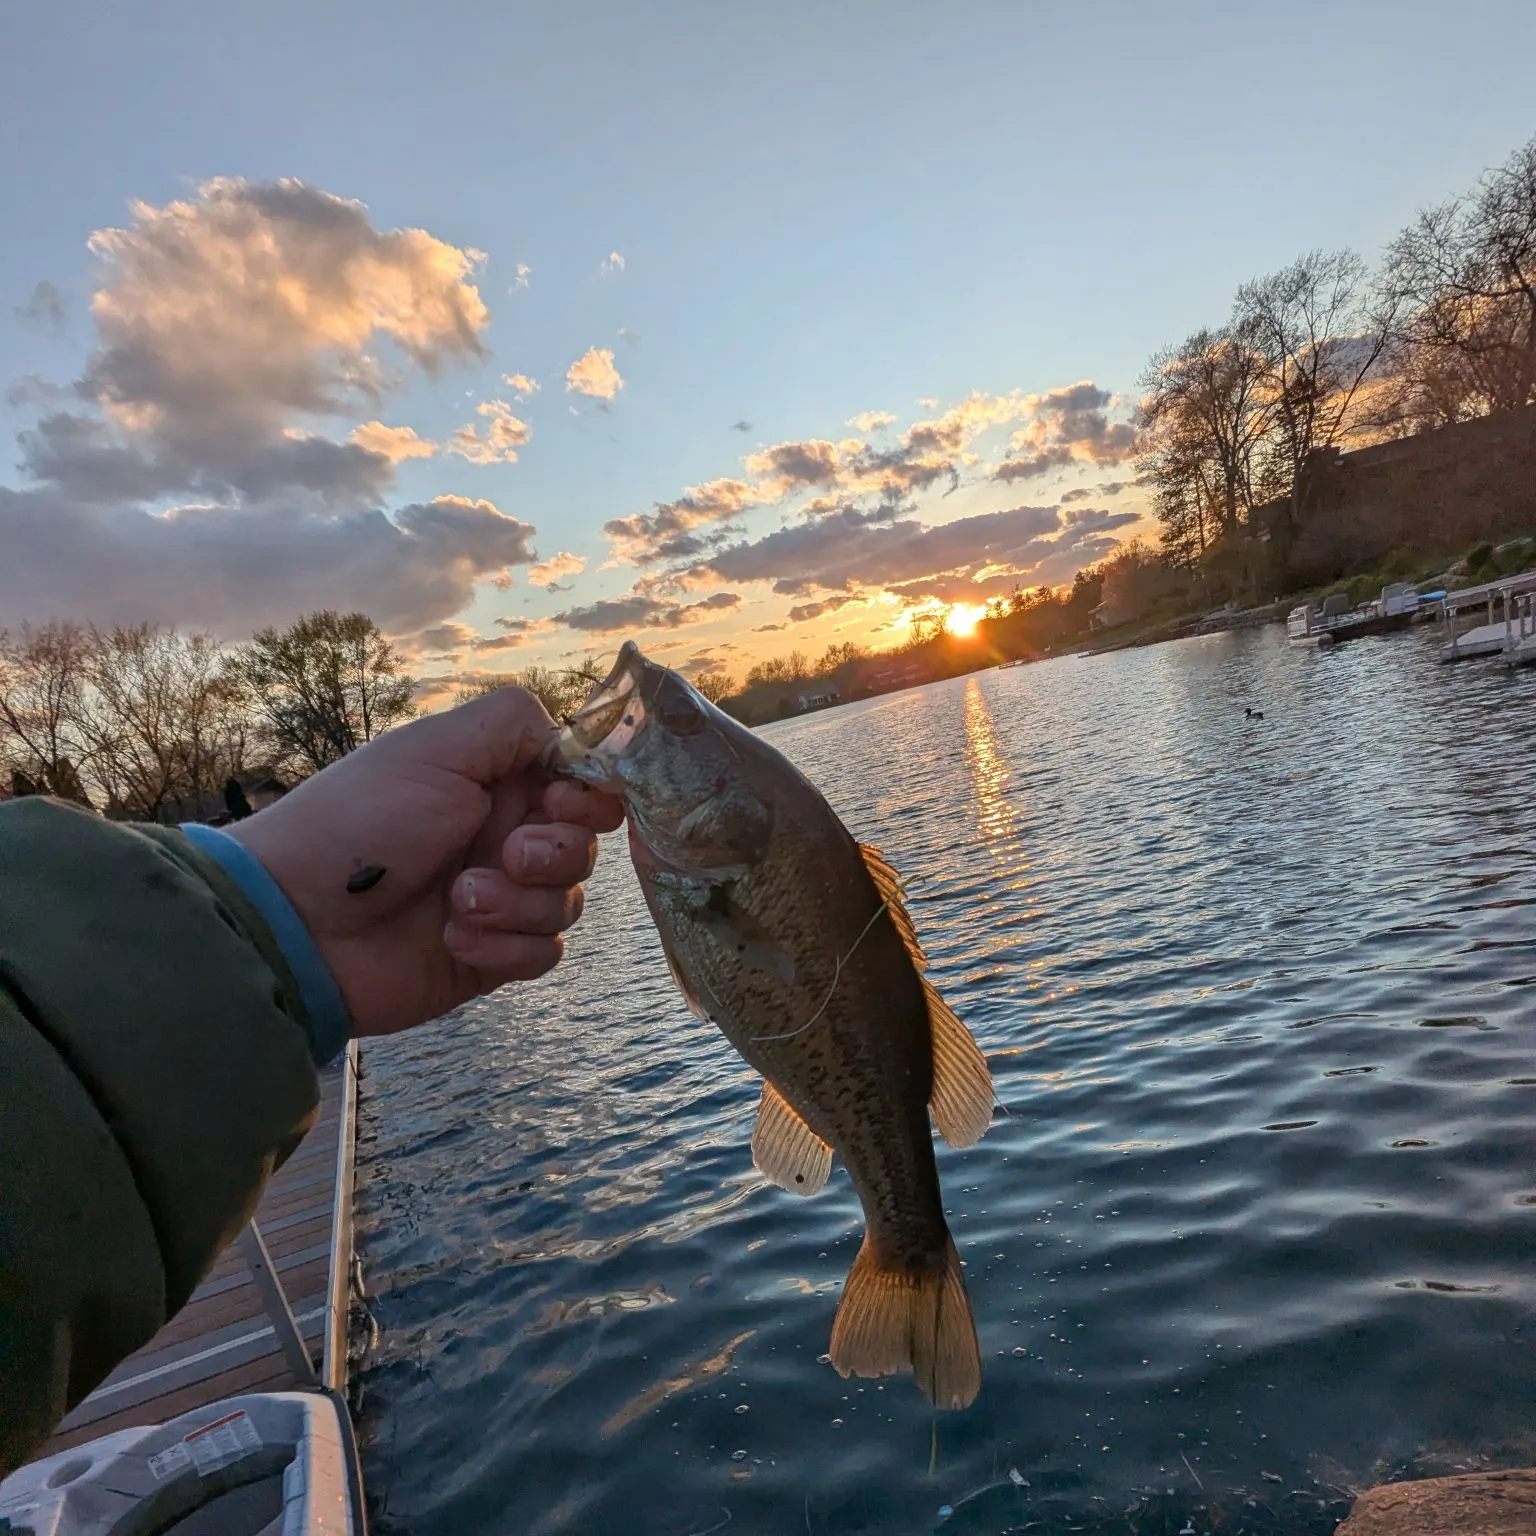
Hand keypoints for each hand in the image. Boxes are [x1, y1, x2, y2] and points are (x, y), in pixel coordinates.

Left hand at [229, 688, 623, 1035]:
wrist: (300, 924)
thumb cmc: (361, 823)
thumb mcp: (434, 749)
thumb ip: (513, 724)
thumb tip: (573, 738)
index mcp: (496, 784)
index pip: (583, 786)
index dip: (587, 797)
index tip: (555, 801)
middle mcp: (504, 837)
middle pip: (585, 845)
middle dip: (555, 852)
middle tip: (505, 855)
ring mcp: (502, 899)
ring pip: (569, 902)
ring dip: (520, 902)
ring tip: (459, 901)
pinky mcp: (493, 955)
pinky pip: (543, 953)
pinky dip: (505, 946)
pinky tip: (454, 938)